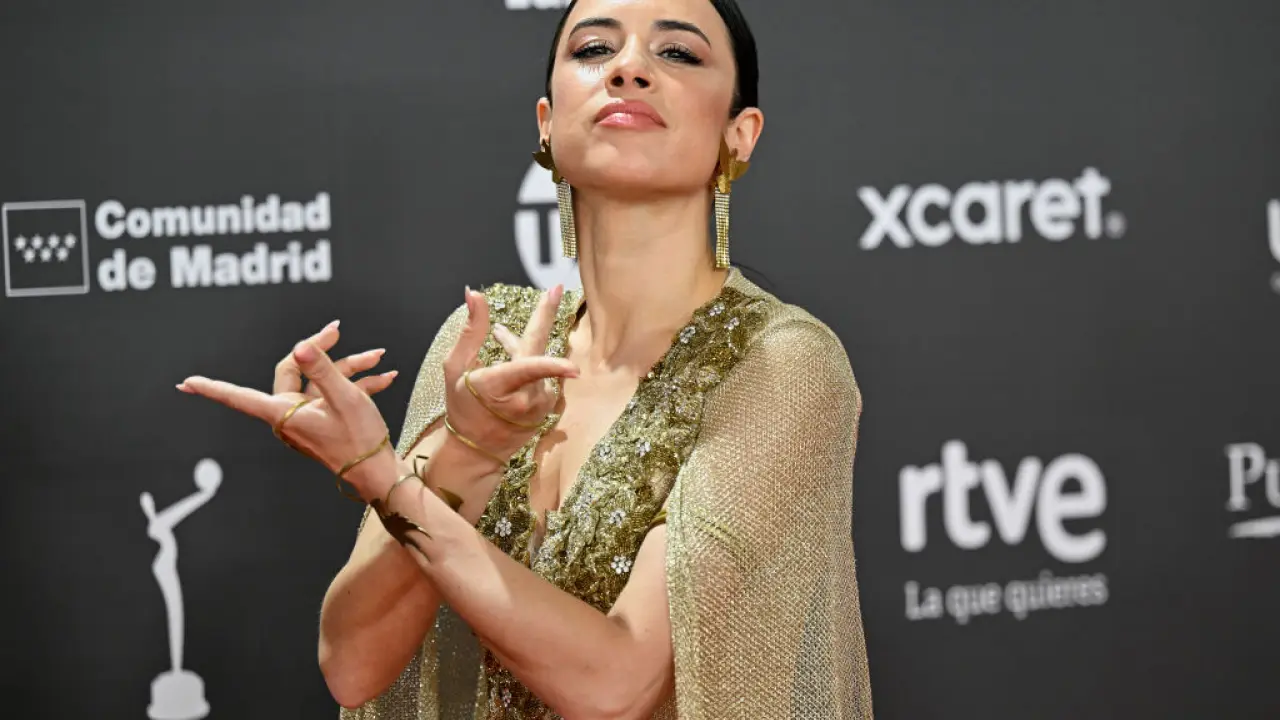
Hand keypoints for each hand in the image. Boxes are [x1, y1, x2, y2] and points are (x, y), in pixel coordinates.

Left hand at [176, 321, 399, 495]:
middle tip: (336, 329)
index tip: (185, 384)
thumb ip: (323, 369)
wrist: (380, 474)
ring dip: (350, 367)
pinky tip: (384, 376)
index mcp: (284, 413)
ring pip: (320, 381)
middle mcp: (290, 417)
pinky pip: (333, 395)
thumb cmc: (360, 439)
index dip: (212, 388)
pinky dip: (357, 384)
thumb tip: (300, 346)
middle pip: (294, 371)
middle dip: (321, 350)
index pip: (238, 396)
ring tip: (378, 358)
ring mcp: (307, 420)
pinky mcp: (324, 422)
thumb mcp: (345, 399)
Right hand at [442, 285, 579, 463]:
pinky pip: (543, 377)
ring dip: (522, 348)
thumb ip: (470, 329)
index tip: (573, 366)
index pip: (526, 372)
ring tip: (499, 336)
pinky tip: (511, 362)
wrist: (475, 449)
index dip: (551, 366)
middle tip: (555, 290)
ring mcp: (540, 406)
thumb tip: (475, 294)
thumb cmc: (461, 406)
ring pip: (538, 364)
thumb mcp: (456, 367)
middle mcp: (525, 399)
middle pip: (539, 353)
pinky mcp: (548, 409)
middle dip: (545, 318)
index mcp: (499, 388)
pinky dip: (530, 366)